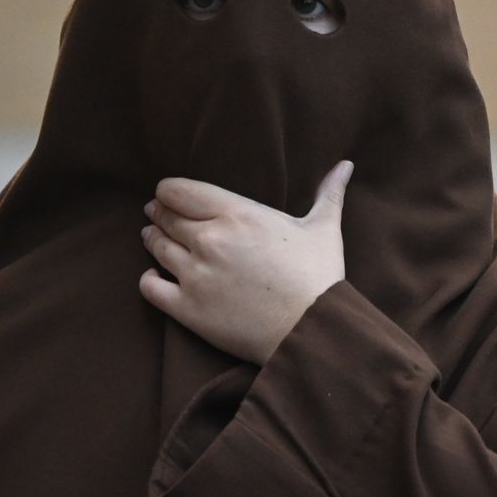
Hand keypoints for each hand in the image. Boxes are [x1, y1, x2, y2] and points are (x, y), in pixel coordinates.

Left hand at [139, 160, 352, 364]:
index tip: (170, 196)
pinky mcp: (188, 309)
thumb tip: (346, 166)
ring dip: (153, 241)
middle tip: (158, 215)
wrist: (313, 330)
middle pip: (164, 217)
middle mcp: (209, 239)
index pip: (177, 190)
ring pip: (156, 248)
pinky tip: (156, 278)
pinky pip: (150, 288)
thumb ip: (328, 194)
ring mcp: (195, 274)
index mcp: (236, 213)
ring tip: (154, 239)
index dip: (169, 191)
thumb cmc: (319, 277)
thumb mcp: (324, 229)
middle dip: (160, 214)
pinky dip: (149, 280)